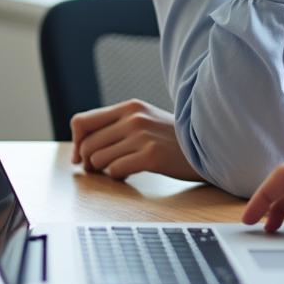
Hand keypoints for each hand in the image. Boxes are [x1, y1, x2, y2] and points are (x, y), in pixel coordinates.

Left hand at [69, 100, 203, 181]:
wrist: (208, 144)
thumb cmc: (172, 138)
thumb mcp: (144, 121)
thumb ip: (114, 128)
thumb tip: (77, 153)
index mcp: (130, 106)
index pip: (81, 122)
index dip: (76, 143)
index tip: (81, 157)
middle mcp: (133, 118)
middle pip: (86, 145)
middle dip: (89, 162)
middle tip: (103, 168)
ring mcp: (142, 136)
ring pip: (97, 160)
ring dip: (105, 170)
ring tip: (123, 167)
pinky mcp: (151, 156)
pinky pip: (115, 171)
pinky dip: (119, 177)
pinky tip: (133, 172)